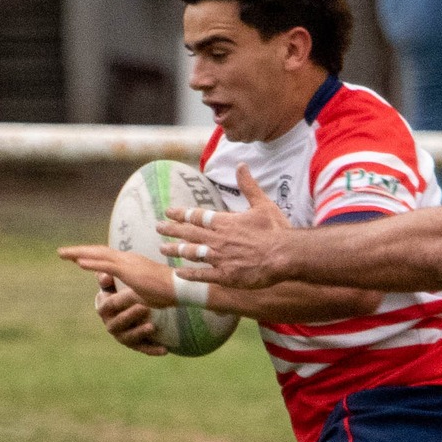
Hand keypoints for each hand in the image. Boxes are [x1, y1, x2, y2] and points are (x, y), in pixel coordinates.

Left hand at [58, 244, 177, 308]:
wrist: (181, 288)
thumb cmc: (167, 291)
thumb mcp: (145, 290)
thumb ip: (135, 289)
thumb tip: (132, 294)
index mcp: (131, 263)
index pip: (106, 256)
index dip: (90, 255)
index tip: (75, 257)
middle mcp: (128, 258)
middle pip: (98, 251)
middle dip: (79, 251)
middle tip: (61, 252)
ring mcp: (128, 263)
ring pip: (99, 255)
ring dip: (79, 254)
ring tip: (63, 254)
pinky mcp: (129, 271)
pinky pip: (106, 265)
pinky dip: (91, 263)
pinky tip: (78, 263)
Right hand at [94, 272, 166, 355]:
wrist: (134, 306)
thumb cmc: (122, 291)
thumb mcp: (116, 282)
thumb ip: (107, 277)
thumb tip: (105, 276)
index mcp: (104, 308)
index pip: (108, 305)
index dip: (118, 300)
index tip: (131, 294)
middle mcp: (111, 324)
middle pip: (118, 322)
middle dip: (130, 315)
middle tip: (144, 307)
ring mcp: (122, 336)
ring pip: (129, 337)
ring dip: (140, 332)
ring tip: (152, 326)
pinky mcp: (135, 345)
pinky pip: (143, 349)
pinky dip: (153, 350)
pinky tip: (164, 350)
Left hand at [155, 163, 292, 289]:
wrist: (284, 255)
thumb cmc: (276, 230)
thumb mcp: (262, 204)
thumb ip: (248, 186)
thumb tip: (241, 165)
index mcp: (225, 222)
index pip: (197, 216)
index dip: (181, 213)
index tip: (168, 211)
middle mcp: (217, 239)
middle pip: (189, 233)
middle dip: (172, 230)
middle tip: (158, 227)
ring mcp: (219, 258)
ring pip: (191, 252)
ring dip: (175, 250)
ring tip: (162, 248)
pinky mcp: (225, 276)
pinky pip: (202, 275)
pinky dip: (189, 274)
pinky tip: (178, 273)